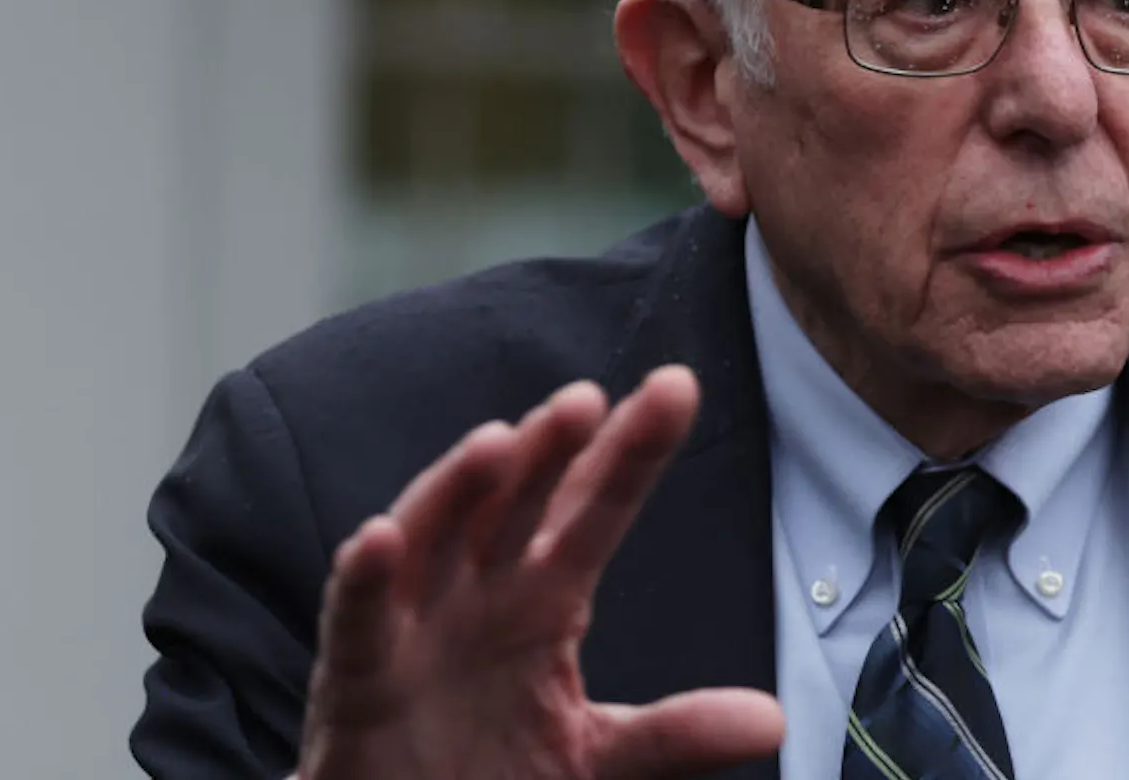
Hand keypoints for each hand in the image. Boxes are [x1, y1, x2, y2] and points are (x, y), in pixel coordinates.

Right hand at [295, 366, 784, 779]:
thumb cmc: (493, 775)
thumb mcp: (600, 756)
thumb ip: (677, 734)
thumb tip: (772, 718)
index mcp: (542, 599)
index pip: (594, 510)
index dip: (628, 452)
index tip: (675, 387)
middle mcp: (478, 595)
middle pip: (516, 506)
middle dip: (548, 452)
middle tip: (584, 400)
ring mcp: (415, 632)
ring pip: (433, 540)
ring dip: (458, 490)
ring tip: (498, 442)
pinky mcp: (355, 685)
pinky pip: (356, 625)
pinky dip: (364, 582)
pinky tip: (379, 537)